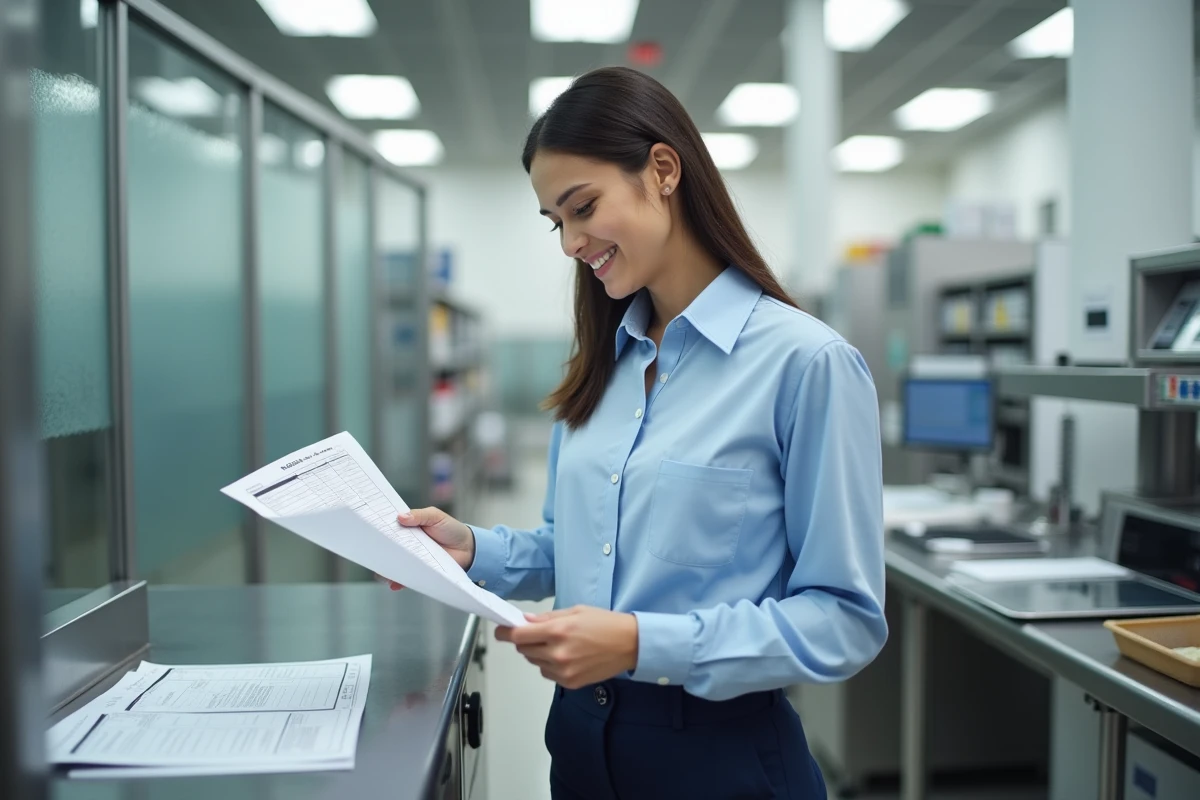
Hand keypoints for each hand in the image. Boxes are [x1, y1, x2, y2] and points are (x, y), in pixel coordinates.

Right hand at [381, 507, 475, 589]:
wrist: (468, 548)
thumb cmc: (451, 529)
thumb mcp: (436, 516)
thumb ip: (419, 515)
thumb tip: (400, 517)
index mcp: (408, 528)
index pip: (390, 529)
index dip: (380, 531)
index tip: (371, 532)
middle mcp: (407, 544)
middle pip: (389, 549)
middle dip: (380, 552)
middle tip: (373, 554)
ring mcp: (413, 559)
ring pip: (395, 564)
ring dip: (387, 569)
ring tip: (382, 572)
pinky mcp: (419, 572)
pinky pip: (406, 578)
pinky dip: (399, 581)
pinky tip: (395, 583)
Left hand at [496, 606, 638, 688]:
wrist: (630, 645)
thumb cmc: (606, 624)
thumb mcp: (575, 611)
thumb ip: (548, 618)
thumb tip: (526, 621)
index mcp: (558, 631)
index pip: (519, 636)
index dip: (506, 633)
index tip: (501, 631)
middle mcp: (558, 653)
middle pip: (524, 650)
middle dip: (526, 641)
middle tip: (538, 633)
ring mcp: (563, 671)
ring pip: (535, 663)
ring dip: (539, 653)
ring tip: (559, 644)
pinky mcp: (570, 683)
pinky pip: (547, 674)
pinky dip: (550, 665)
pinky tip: (566, 656)